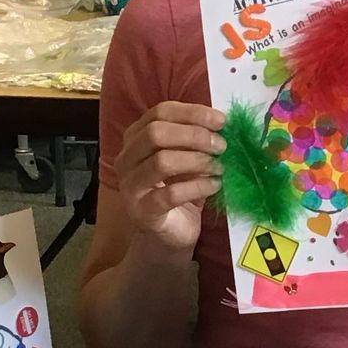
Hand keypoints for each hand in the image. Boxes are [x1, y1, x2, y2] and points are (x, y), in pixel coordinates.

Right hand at [115, 101, 224, 257]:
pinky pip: (171, 194)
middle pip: (156, 133)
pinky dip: (198, 187)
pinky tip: (215, 186)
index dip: (192, 113)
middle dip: (194, 135)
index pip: (160, 112)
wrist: (171, 234)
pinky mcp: (142, 212)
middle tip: (221, 146)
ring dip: (197, 161)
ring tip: (218, 167)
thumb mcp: (190, 158)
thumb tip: (221, 123)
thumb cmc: (182, 190)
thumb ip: (198, 140)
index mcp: (136, 138)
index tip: (221, 121)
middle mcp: (126, 159)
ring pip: (162, 162)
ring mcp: (130, 186)